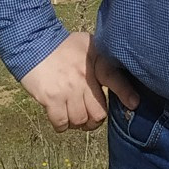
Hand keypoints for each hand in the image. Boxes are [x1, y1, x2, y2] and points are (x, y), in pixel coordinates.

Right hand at [19, 31, 140, 131]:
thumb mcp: (89, 45)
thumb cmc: (64, 46)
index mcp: (95, 62)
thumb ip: (103, 59)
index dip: (125, 93)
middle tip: (91, 116)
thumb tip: (120, 70)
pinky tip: (61, 117)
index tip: (134, 104)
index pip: (113, 78)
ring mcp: (67, 90)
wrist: (34, 44)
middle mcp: (83, 78)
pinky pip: (61, 123)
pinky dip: (62, 125)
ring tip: (74, 116)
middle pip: (98, 112)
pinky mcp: (51, 99)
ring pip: (80, 121)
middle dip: (95, 119)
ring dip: (78, 123)